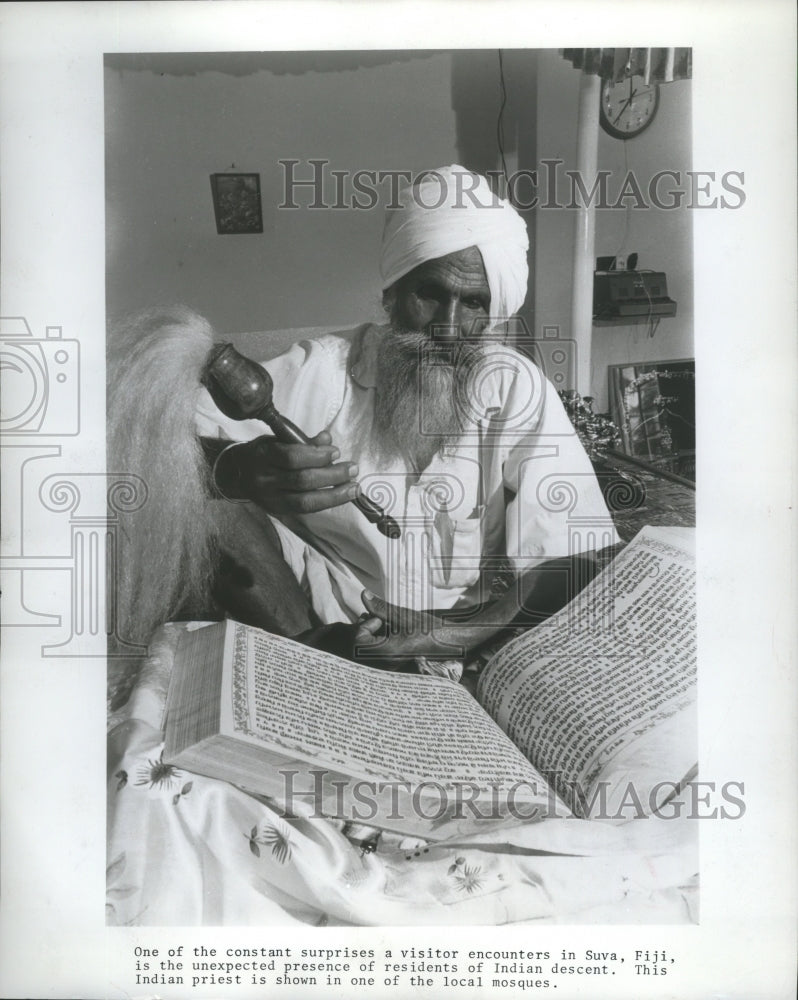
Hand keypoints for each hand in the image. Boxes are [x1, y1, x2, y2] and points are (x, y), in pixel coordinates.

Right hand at [219, 430, 360, 514]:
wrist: (237, 473)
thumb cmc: (264, 453)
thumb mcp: (278, 440)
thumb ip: (302, 441)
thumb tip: (327, 439)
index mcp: (262, 455)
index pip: (291, 457)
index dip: (316, 456)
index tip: (336, 452)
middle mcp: (263, 479)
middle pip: (301, 480)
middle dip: (331, 475)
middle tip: (353, 469)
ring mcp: (269, 499)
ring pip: (305, 500)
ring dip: (334, 494)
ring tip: (353, 487)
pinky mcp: (277, 511)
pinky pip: (305, 510)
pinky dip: (326, 503)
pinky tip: (342, 496)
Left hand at [353, 590, 467, 661]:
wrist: (448, 642)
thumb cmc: (428, 629)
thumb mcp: (403, 615)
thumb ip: (380, 607)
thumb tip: (363, 595)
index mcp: (386, 652)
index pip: (358, 641)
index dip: (364, 626)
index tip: (378, 618)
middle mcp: (385, 662)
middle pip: (360, 646)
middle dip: (365, 629)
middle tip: (379, 619)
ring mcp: (389, 664)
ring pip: (368, 649)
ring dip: (372, 634)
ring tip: (385, 625)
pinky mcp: (393, 663)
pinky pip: (377, 653)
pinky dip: (378, 640)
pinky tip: (390, 632)